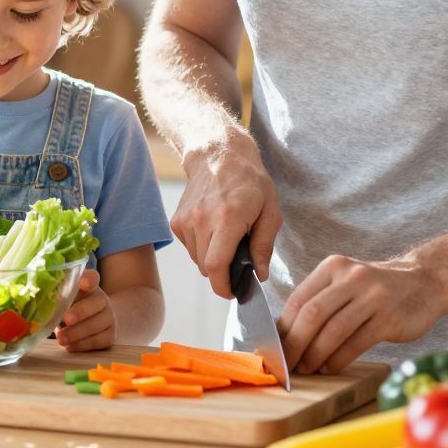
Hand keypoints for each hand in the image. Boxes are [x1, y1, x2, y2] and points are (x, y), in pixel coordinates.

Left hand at [54, 270, 113, 351]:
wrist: (93, 322)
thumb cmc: (70, 308)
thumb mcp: (63, 300)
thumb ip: (55, 299)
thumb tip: (41, 304)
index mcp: (89, 286)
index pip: (92, 277)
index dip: (89, 279)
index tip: (83, 283)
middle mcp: (102, 299)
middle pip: (96, 302)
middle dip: (80, 311)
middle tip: (65, 319)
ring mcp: (108, 317)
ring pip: (96, 324)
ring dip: (77, 333)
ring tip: (60, 339)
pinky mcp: (110, 335)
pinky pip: (98, 340)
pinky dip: (82, 344)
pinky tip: (69, 346)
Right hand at [174, 128, 280, 298]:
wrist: (217, 154)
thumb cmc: (250, 181)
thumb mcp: (270, 210)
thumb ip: (264, 245)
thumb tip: (260, 275)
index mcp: (228, 218)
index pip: (216, 266)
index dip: (223, 287)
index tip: (233, 292)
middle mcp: (202, 220)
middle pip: (206, 268)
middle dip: (222, 274)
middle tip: (238, 263)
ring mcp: (186, 220)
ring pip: (197, 259)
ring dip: (212, 260)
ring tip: (227, 240)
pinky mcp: (177, 221)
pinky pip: (189, 248)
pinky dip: (202, 248)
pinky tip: (213, 231)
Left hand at [278, 256, 447, 374]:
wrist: (425, 283)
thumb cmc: (377, 290)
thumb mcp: (346, 282)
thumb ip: (319, 300)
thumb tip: (285, 333)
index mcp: (333, 267)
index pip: (299, 299)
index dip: (283, 327)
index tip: (274, 347)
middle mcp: (352, 277)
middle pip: (312, 315)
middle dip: (294, 344)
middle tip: (287, 364)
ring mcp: (373, 297)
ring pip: (333, 330)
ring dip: (315, 355)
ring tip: (306, 368)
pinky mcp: (389, 318)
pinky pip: (356, 343)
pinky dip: (338, 359)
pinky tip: (329, 367)